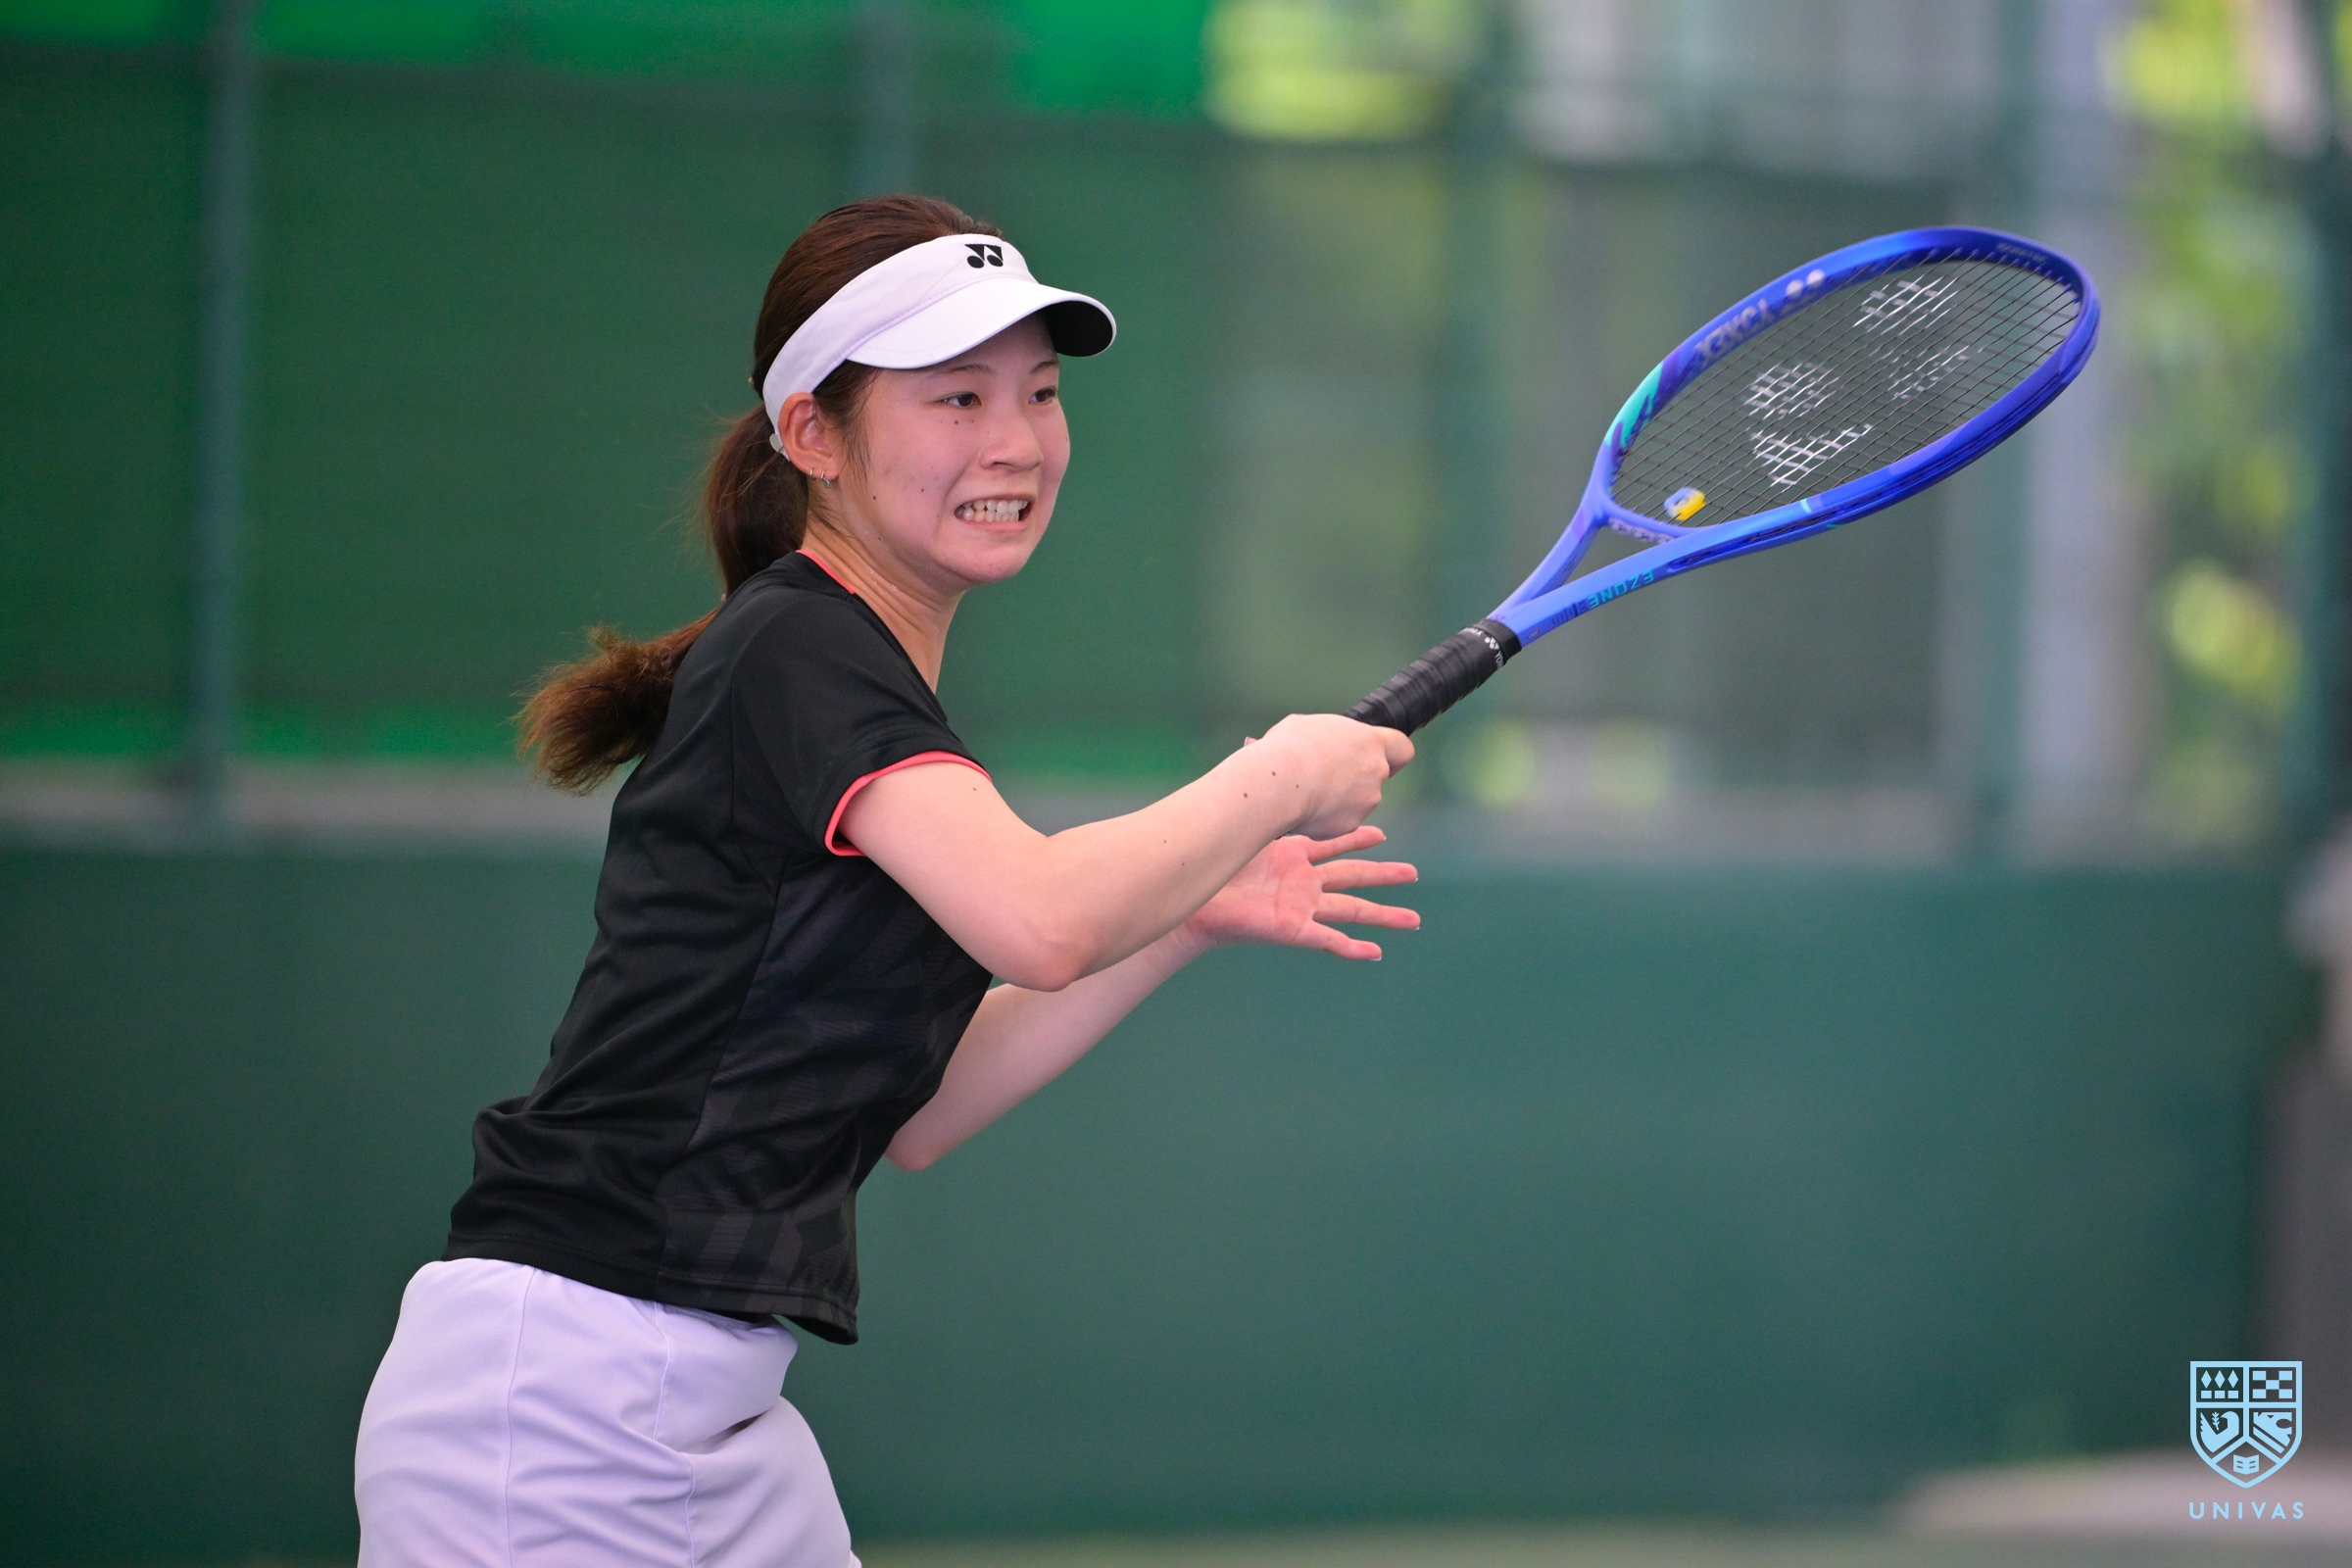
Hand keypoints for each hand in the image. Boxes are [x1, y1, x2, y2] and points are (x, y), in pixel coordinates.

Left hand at [1181, 825, 1418, 960]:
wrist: (1195, 900)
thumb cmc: (1212, 866)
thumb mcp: (1245, 831)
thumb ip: (1260, 806)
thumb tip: (1259, 763)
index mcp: (1293, 857)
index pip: (1334, 846)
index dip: (1357, 840)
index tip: (1382, 836)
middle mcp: (1303, 884)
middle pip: (1354, 877)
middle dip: (1384, 876)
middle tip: (1413, 873)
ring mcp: (1301, 908)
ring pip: (1351, 911)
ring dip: (1381, 916)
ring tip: (1412, 920)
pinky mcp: (1293, 930)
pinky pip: (1328, 940)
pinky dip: (1352, 947)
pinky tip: (1374, 952)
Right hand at [1250, 714, 1413, 838]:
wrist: (1280, 781)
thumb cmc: (1291, 748)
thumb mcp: (1307, 725)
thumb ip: (1326, 736)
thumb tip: (1317, 741)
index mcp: (1370, 742)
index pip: (1401, 748)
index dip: (1393, 754)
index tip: (1381, 757)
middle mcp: (1376, 771)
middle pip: (1376, 776)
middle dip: (1356, 779)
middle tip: (1327, 776)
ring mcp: (1366, 801)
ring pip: (1357, 802)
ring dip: (1339, 800)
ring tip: (1307, 792)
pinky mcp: (1350, 825)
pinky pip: (1339, 822)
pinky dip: (1324, 818)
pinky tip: (1304, 808)